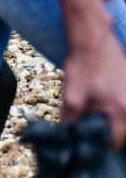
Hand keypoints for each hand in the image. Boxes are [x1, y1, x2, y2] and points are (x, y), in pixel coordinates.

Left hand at [62, 22, 125, 146]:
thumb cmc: (83, 67)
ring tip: (92, 116)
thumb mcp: (72, 96)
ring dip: (109, 120)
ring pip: (122, 118)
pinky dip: (113, 109)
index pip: (116, 142)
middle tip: (88, 131)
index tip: (88, 145)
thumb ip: (72, 119)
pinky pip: (123, 106)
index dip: (100, 146)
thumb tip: (67, 135)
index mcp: (121, 112)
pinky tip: (99, 103)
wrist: (92, 39)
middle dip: (105, 133)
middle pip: (121, 131)